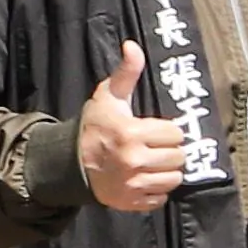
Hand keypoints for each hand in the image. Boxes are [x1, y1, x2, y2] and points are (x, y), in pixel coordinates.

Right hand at [75, 42, 190, 209]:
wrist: (68, 163)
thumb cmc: (94, 127)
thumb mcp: (108, 97)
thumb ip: (126, 73)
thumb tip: (132, 46)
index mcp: (132, 133)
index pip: (176, 134)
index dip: (168, 131)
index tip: (155, 130)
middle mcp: (134, 160)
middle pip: (179, 157)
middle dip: (170, 151)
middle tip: (154, 147)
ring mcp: (132, 184)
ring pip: (174, 179)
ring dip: (166, 171)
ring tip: (151, 162)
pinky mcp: (131, 202)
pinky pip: (160, 198)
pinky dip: (155, 190)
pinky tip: (143, 178)